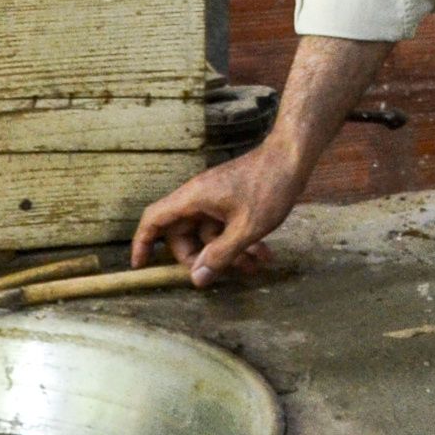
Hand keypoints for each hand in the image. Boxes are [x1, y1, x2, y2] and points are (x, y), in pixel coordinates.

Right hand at [131, 140, 305, 285]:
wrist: (293, 156)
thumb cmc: (269, 186)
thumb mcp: (246, 228)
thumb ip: (220, 255)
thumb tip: (196, 279)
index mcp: (192, 198)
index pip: (154, 220)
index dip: (142, 243)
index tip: (141, 266)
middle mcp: (198, 197)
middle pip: (182, 233)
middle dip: (199, 257)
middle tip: (220, 274)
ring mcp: (215, 198)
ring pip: (209, 233)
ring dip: (228, 252)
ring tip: (255, 266)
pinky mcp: (231, 200)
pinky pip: (226, 226)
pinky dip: (240, 241)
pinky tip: (264, 254)